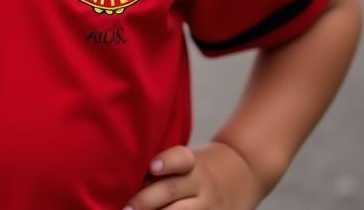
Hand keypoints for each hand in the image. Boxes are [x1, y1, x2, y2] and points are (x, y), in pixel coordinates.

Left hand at [123, 141, 263, 209]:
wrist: (243, 173)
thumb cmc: (197, 167)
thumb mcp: (186, 159)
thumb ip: (161, 167)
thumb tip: (121, 177)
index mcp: (192, 163)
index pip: (180, 158)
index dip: (166, 162)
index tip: (152, 166)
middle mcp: (201, 185)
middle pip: (172, 190)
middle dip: (146, 201)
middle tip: (125, 209)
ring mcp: (209, 207)